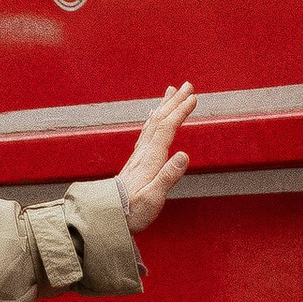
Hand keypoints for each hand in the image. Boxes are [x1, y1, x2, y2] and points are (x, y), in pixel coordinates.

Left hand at [117, 81, 195, 235]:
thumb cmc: (132, 211)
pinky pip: (147, 132)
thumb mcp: (153, 197)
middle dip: (174, 101)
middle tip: (186, 85)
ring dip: (164, 106)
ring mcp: (139, 156)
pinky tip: (153, 117)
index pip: (167, 128)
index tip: (193, 97)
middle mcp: (144, 153)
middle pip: (160, 120)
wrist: (109, 217)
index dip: (180, 111)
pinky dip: (154, 119)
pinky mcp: (137, 161)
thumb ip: (168, 176)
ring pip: (152, 123)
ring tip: (170, 92)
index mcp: (151, 159)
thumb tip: (183, 155)